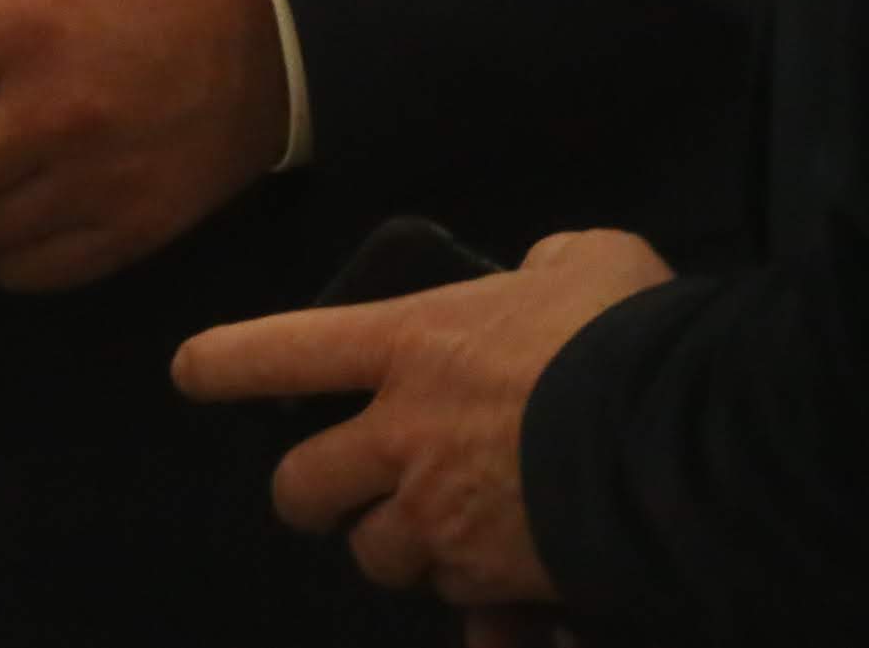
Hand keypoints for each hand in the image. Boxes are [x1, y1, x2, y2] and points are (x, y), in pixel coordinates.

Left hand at [167, 227, 674, 602]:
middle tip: (332, 490)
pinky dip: (481, 604)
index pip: (282, 351)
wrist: (677, 442)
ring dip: (398, 548)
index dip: (226, 364)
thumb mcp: (586, 262)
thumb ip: (547, 267)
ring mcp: (438, 516)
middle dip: (308, 495)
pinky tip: (513, 604)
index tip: (191, 373)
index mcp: (410, 345)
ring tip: (437, 534)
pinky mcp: (485, 581)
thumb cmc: (625, 334)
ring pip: (375, 555)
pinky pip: (460, 605)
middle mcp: (402, 437)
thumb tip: (543, 277)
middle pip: (301, 487)